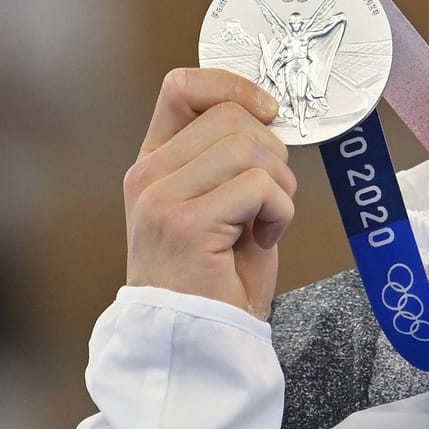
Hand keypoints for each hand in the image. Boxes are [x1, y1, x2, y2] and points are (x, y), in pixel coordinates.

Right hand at [123, 68, 296, 319]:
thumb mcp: (222, 204)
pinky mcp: (185, 224)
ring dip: (280, 185)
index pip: (183, 87)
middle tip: (271, 198)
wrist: (199, 342)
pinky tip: (266, 239)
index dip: (234, 86)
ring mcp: (160, 199)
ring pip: (248, 147)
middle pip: (232, 116)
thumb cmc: (218, 279)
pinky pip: (258, 186)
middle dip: (273, 153)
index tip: (269, 113)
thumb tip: (268, 114)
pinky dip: (281, 211)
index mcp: (154, 163)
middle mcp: (147, 176)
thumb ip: (231, 158)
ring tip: (267, 221)